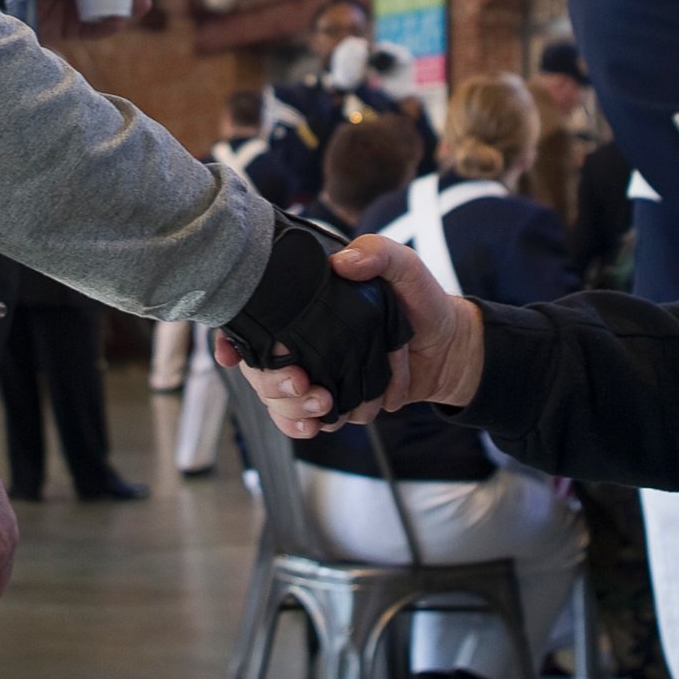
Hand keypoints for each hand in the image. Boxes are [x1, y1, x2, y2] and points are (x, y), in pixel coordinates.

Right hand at [214, 235, 481, 436]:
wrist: (449, 350)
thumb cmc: (421, 301)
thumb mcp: (405, 267)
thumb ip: (379, 253)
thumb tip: (343, 263)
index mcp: (306, 303)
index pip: (251, 318)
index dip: (230, 337)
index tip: (230, 355)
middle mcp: (300, 337)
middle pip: (258, 366)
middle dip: (271, 382)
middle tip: (303, 383)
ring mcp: (312, 371)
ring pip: (275, 398)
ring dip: (290, 408)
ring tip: (324, 405)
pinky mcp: (328, 399)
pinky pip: (300, 419)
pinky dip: (302, 425)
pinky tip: (314, 425)